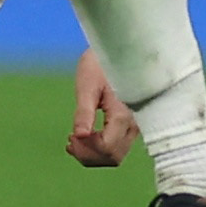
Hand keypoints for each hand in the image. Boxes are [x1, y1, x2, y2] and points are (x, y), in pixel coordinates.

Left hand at [67, 47, 137, 167]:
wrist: (117, 49)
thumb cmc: (101, 63)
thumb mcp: (87, 85)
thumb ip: (84, 112)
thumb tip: (79, 136)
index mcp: (123, 115)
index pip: (106, 148)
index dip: (86, 150)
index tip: (70, 139)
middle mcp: (134, 124)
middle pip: (112, 157)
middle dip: (89, 155)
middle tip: (69, 142)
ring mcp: (135, 125)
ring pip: (116, 155)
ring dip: (94, 154)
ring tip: (74, 141)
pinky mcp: (132, 124)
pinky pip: (118, 146)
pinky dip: (101, 149)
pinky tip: (84, 138)